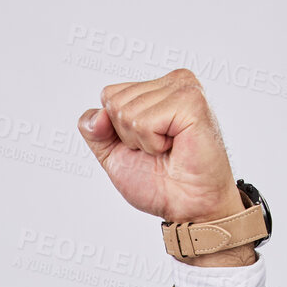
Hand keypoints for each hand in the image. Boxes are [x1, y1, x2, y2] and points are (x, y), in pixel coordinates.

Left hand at [78, 69, 250, 260]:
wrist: (187, 205)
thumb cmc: (159, 182)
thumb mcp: (113, 155)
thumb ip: (95, 131)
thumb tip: (97, 115)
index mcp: (156, 88)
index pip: (109, 95)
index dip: (115, 130)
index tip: (144, 145)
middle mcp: (172, 82)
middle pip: (115, 102)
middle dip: (128, 136)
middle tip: (157, 150)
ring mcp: (183, 88)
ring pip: (127, 112)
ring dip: (142, 142)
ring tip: (167, 149)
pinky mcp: (191, 101)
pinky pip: (145, 121)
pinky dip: (153, 143)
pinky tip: (174, 146)